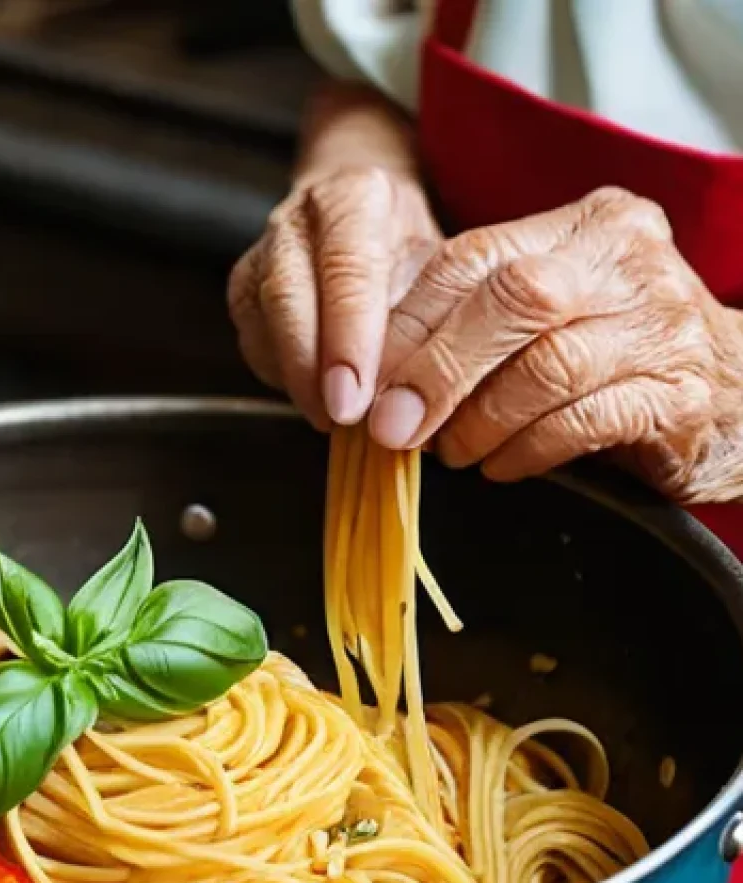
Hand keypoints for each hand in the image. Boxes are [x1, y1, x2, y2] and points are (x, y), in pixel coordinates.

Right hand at [228, 166, 440, 429]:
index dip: (347, 338)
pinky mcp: (244, 289)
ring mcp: (263, 252)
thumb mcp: (442, 265)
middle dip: (309, 365)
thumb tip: (425, 387)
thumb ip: (431, 315)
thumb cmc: (412, 251)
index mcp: (355, 197)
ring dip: (294, 377)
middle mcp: (299, 218)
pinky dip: (283, 377)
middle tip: (338, 417)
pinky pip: (254, 341)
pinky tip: (315, 398)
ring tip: (331, 418)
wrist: (371, 221)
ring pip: (262, 320)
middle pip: (288, 294)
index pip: (345, 267)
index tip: (355, 396)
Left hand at [368, 187, 742, 503]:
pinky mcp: (683, 394)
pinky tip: (500, 466)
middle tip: (392, 426)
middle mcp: (628, 260)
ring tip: (449, 450)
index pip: (471, 258)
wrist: (738, 398)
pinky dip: (526, 449)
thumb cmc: (615, 356)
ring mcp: (663, 324)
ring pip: (546, 365)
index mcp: (582, 226)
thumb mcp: (547, 317)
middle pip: (511, 300)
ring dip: (479, 419)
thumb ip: (474, 324)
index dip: (408, 323)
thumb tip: (377, 373)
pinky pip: (585, 420)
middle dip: (437, 370)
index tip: (366, 379)